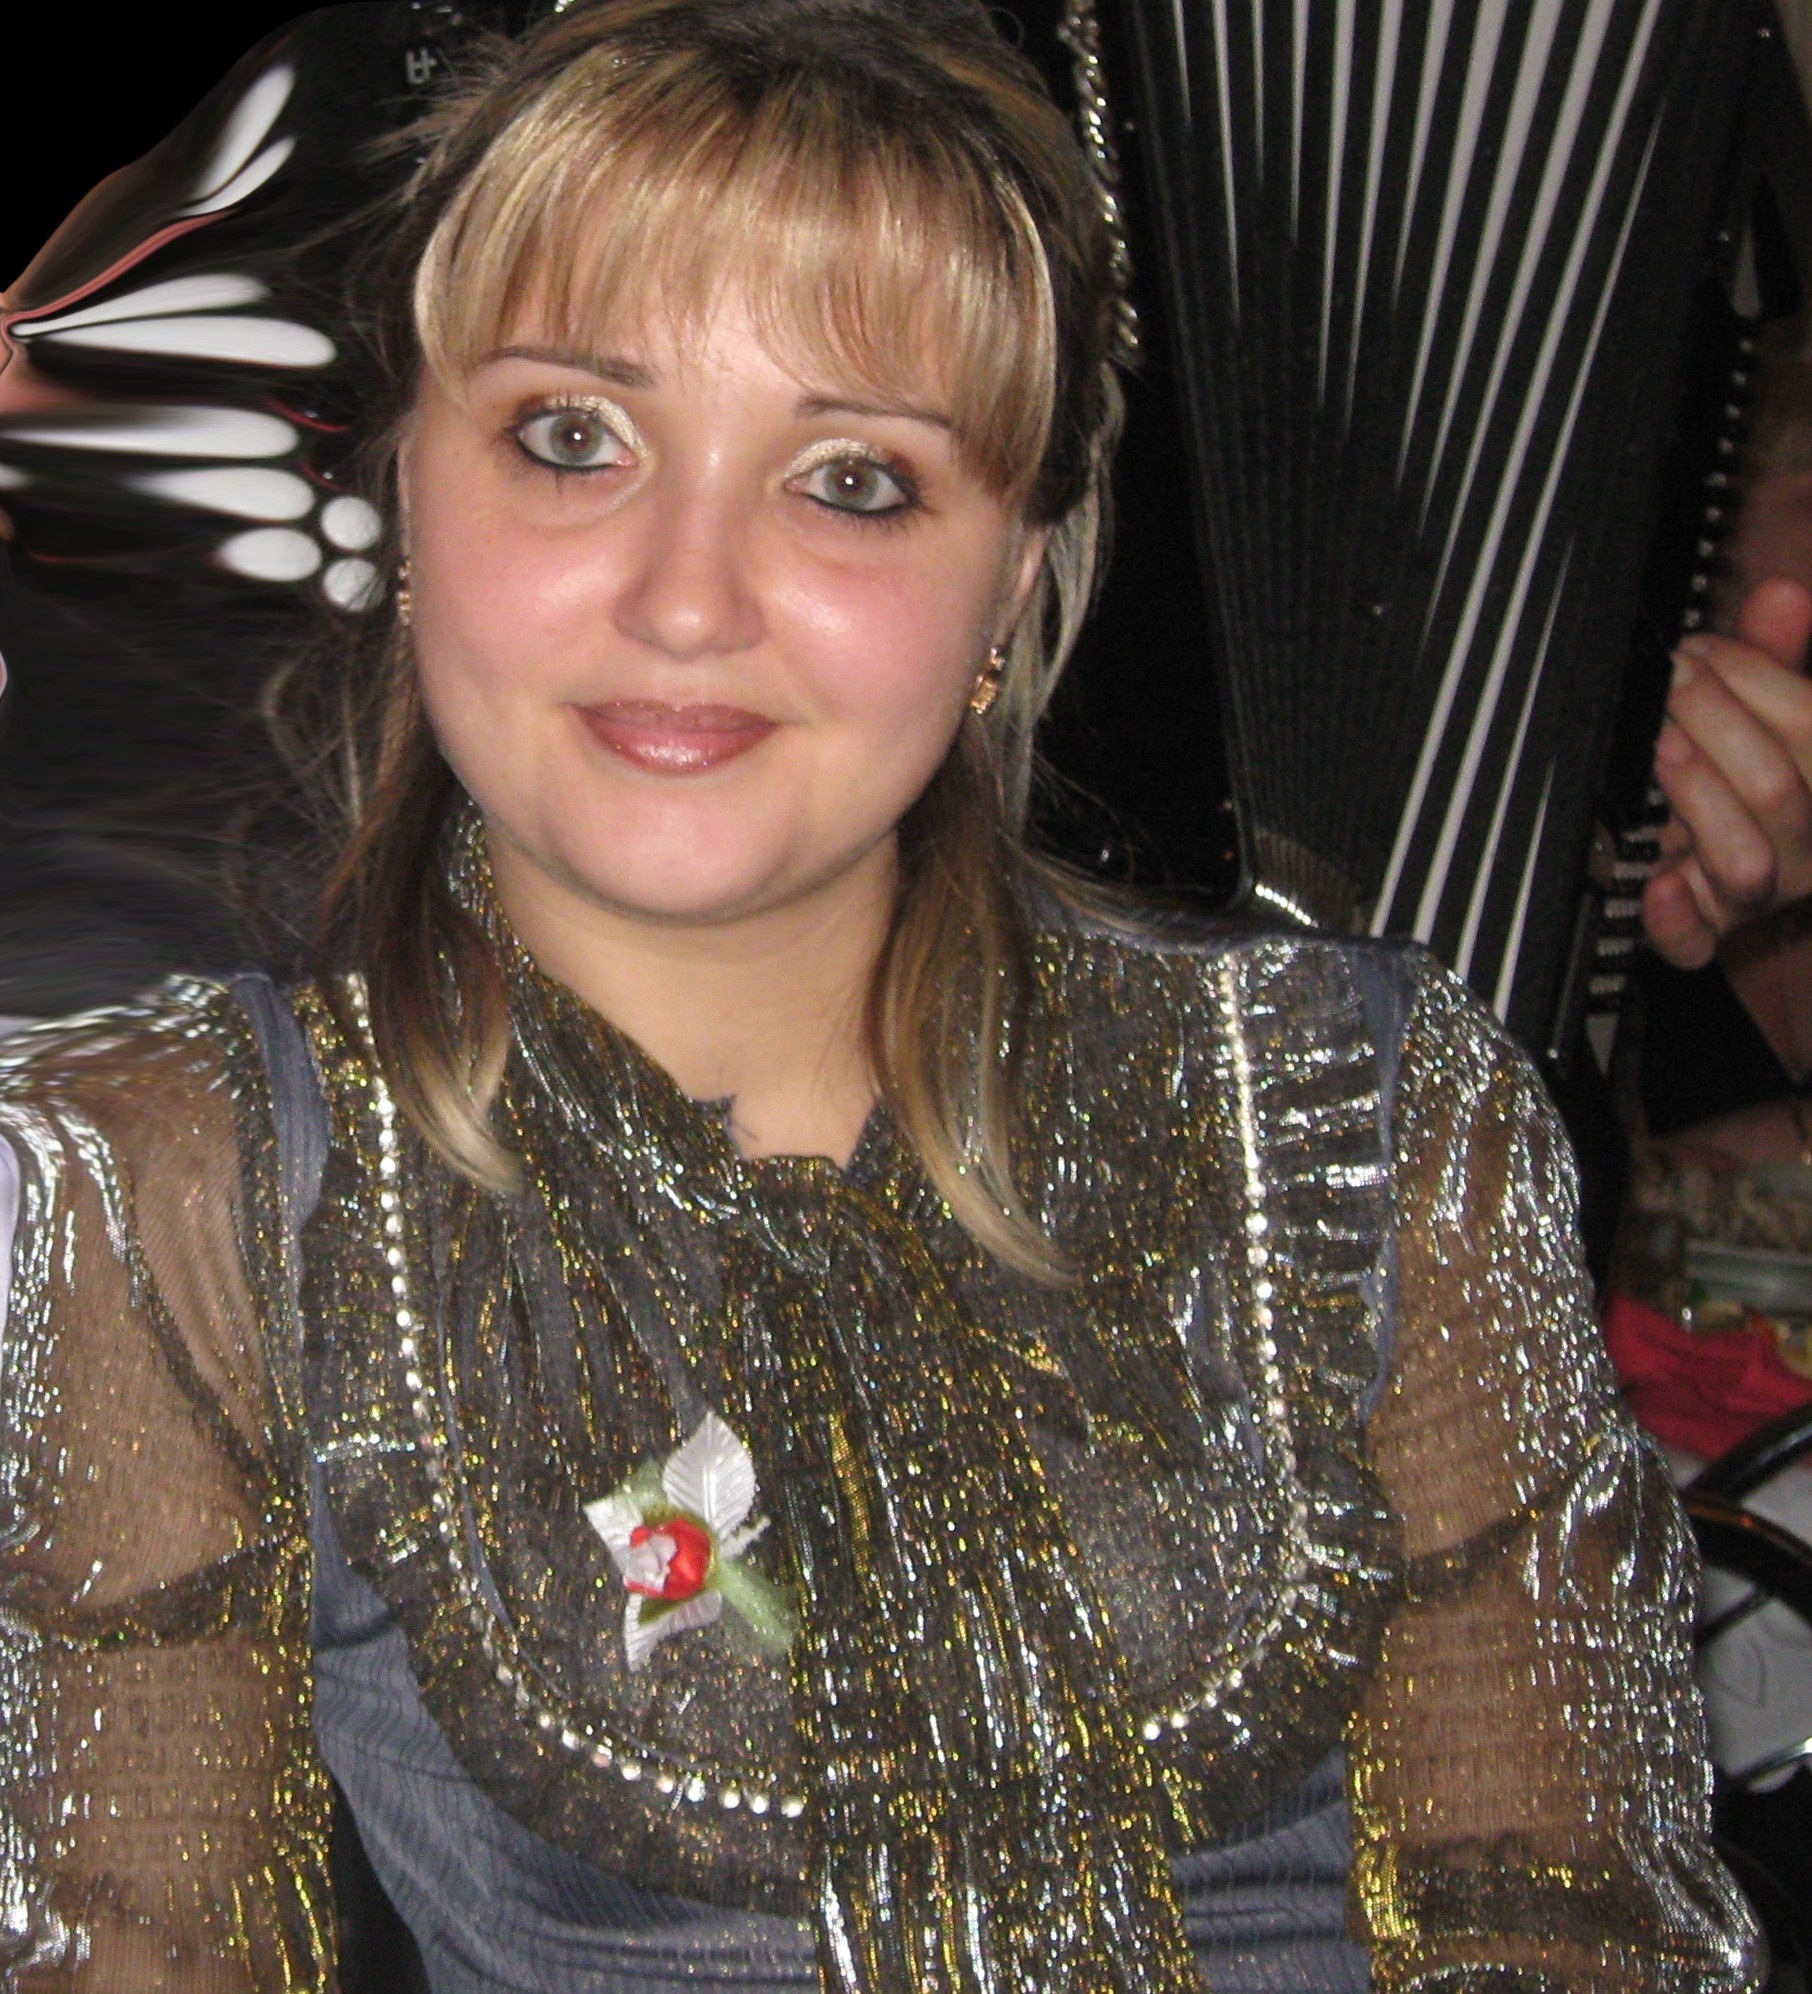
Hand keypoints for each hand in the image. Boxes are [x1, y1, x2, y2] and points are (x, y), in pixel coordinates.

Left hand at [1642, 577, 1811, 968]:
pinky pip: (1696, 944)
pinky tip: (1659, 883)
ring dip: (1701, 798)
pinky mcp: (1704, 933)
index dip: (1754, 678)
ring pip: (1747, 861)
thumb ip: (1770, 656)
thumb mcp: (1759, 707)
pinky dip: (1676, 918)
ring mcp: (1754, 894)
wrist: (1713, 855)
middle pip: (1781, 791)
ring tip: (1660, 749)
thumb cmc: (1737, 764)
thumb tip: (1782, 592)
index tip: (1696, 649)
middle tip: (1668, 686)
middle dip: (1718, 724)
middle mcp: (1803, 843)